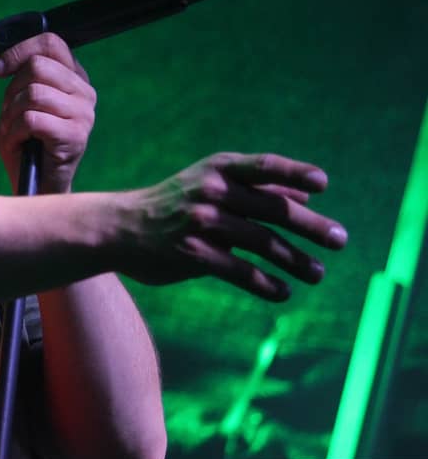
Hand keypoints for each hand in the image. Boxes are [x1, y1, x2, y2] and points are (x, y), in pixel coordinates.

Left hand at [0, 33, 95, 193]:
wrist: (36, 185)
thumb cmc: (26, 142)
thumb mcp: (19, 101)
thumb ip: (20, 77)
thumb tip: (1, 62)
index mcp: (74, 77)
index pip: (51, 43)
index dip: (19, 51)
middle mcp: (84, 92)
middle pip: (37, 67)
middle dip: (12, 90)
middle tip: (10, 114)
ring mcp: (84, 114)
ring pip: (32, 93)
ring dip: (11, 114)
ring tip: (14, 131)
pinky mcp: (76, 136)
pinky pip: (31, 118)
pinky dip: (15, 131)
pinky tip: (20, 142)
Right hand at [109, 152, 346, 300]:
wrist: (118, 227)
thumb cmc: (172, 204)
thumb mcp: (207, 183)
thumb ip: (254, 187)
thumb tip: (306, 196)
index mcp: (217, 169)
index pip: (264, 167)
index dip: (296, 173)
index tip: (323, 185)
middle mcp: (211, 191)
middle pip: (273, 209)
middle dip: (311, 226)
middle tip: (339, 240)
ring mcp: (202, 223)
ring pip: (263, 243)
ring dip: (296, 261)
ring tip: (317, 274)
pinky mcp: (193, 254)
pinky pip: (241, 271)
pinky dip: (267, 284)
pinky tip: (283, 292)